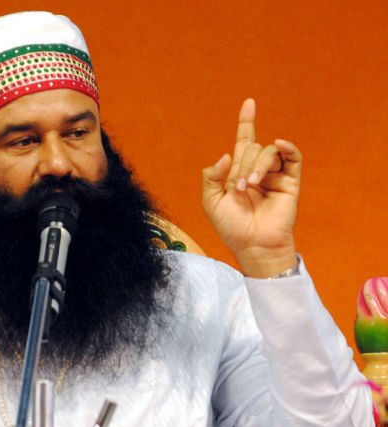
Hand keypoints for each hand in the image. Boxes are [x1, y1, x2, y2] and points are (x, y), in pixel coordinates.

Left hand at [202, 99, 301, 277]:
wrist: (253, 244)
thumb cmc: (231, 226)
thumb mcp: (211, 201)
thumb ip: (212, 177)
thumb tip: (226, 155)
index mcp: (238, 172)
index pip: (244, 141)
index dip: (246, 122)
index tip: (249, 103)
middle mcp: (257, 170)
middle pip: (252, 148)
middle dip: (243, 166)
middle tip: (240, 188)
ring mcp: (274, 175)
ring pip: (268, 152)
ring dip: (257, 165)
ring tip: (250, 186)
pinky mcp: (290, 182)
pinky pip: (292, 157)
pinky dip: (287, 148)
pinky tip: (281, 144)